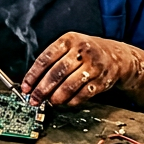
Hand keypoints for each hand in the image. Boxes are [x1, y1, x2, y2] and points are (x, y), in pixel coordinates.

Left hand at [22, 33, 143, 106]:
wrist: (117, 56)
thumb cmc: (87, 51)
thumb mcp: (70, 46)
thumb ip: (53, 60)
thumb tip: (34, 82)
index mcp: (68, 40)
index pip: (45, 58)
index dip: (33, 75)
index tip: (26, 87)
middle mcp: (81, 51)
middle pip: (56, 73)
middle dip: (42, 89)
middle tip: (34, 99)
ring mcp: (93, 66)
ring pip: (69, 85)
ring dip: (57, 97)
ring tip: (50, 102)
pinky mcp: (102, 80)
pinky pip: (83, 94)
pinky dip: (72, 101)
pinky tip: (66, 103)